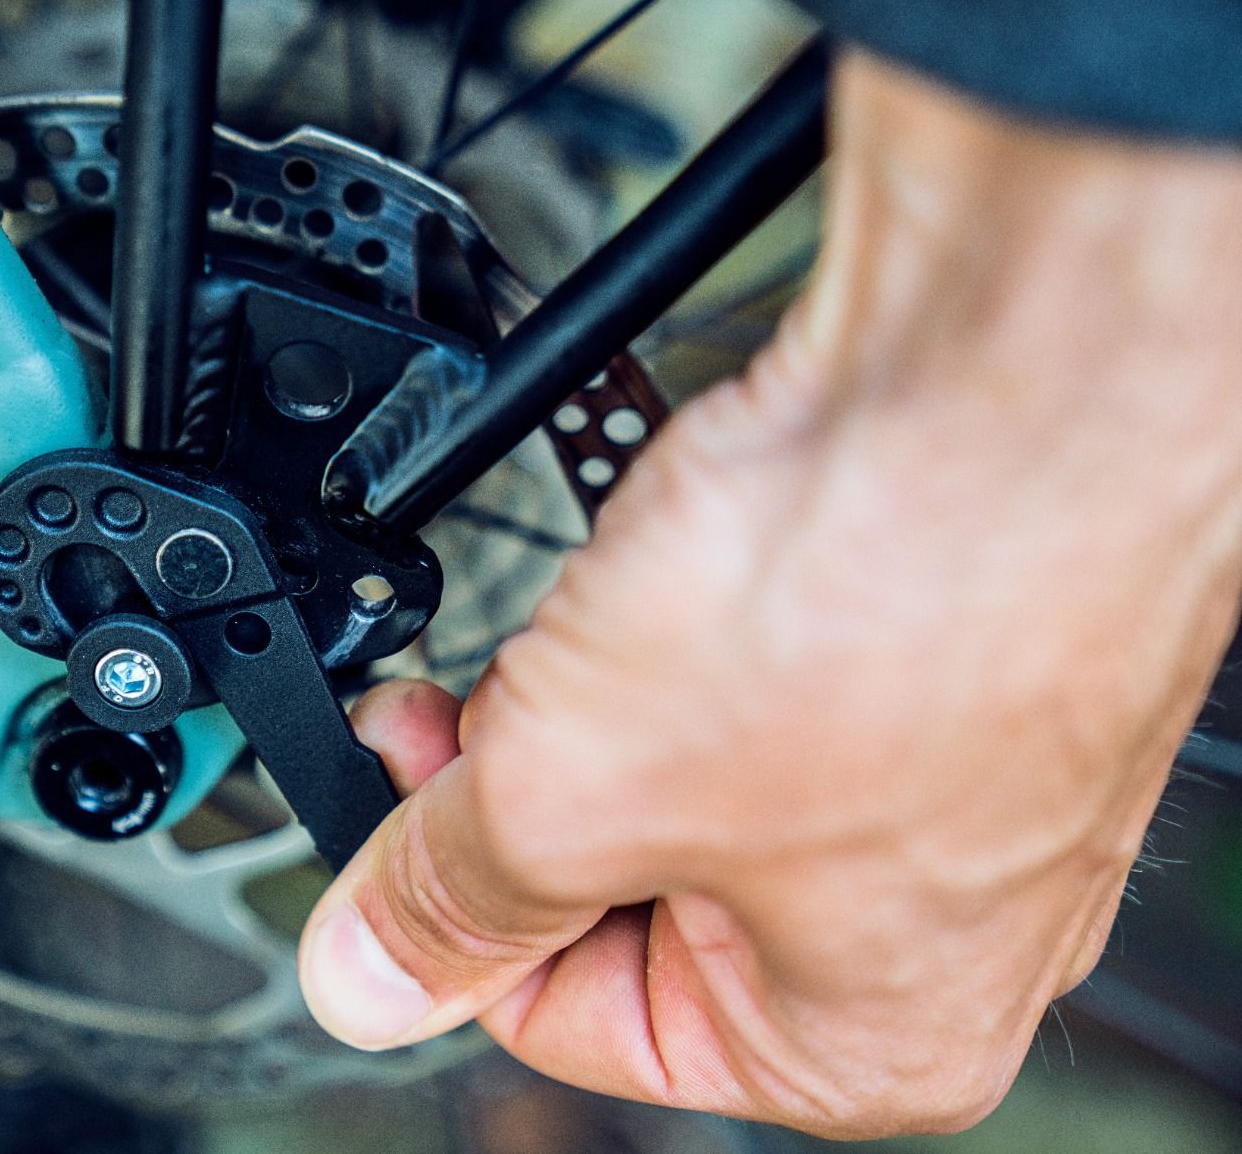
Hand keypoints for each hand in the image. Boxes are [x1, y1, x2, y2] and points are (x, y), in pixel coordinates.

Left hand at [298, 51, 1241, 1137]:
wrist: (1017, 348)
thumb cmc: (881, 595)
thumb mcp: (570, 798)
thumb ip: (450, 900)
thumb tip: (368, 980)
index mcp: (868, 1037)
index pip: (568, 1018)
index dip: (449, 915)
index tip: (387, 826)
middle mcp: (930, 924)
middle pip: (620, 886)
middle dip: (517, 788)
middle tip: (451, 711)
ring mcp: (937, 767)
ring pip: (670, 763)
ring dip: (586, 692)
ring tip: (585, 619)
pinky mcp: (920, 637)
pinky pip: (739, 665)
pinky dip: (668, 616)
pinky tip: (661, 562)